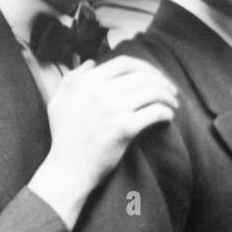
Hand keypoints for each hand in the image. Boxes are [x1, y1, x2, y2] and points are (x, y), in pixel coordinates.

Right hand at [29, 57, 179, 227]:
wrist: (69, 169)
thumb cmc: (64, 136)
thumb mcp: (58, 101)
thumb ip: (72, 78)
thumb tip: (92, 62)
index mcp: (85, 82)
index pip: (124, 63)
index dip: (145, 67)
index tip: (155, 76)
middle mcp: (98, 92)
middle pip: (142, 76)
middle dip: (162, 81)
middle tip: (172, 90)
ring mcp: (112, 109)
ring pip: (152, 91)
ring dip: (168, 96)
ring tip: (173, 103)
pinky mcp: (124, 128)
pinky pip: (155, 111)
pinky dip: (166, 112)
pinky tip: (168, 116)